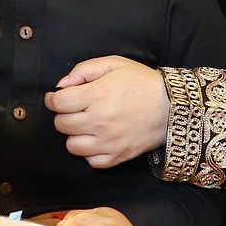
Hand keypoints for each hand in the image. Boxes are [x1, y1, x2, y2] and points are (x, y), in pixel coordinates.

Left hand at [45, 56, 168, 167]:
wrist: (173, 107)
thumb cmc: (142, 83)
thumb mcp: (114, 64)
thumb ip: (84, 70)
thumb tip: (61, 86)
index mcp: (97, 96)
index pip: (58, 104)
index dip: (52, 99)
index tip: (56, 98)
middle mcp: (99, 121)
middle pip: (61, 124)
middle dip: (63, 115)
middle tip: (75, 109)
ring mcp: (108, 142)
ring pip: (72, 145)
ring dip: (74, 134)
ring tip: (86, 125)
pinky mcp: (118, 156)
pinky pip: (91, 161)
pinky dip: (90, 152)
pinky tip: (98, 139)